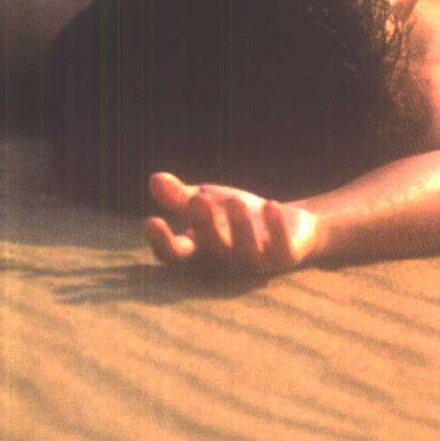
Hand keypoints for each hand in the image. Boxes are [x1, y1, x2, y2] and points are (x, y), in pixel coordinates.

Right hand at [145, 171, 320, 276]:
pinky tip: (271, 205)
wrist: (287, 224)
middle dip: (204, 224)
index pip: (174, 254)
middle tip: (198, 200)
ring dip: (239, 227)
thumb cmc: (236, 216)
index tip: (152, 221)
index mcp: (201, 249)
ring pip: (245, 251)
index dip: (162, 243)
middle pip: (210, 247)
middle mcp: (226, 259)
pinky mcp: (284, 257)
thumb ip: (180, 197)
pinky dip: (276, 228)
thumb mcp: (207, 202)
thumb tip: (154, 180)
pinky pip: (281, 249)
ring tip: (234, 200)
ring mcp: (256, 261)